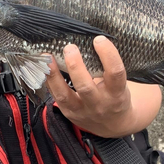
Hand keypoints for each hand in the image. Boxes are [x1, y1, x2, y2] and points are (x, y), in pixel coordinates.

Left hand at [45, 36, 161, 136]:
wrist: (114, 125)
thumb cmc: (116, 96)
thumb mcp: (119, 84)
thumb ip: (107, 68)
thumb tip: (91, 39)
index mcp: (117, 94)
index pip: (115, 73)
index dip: (108, 55)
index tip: (99, 39)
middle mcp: (99, 104)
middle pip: (85, 86)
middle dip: (75, 66)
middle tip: (70, 47)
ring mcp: (82, 111)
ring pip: (65, 95)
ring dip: (54, 75)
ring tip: (47, 57)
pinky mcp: (69, 113)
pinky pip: (56, 98)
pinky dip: (48, 82)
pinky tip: (43, 68)